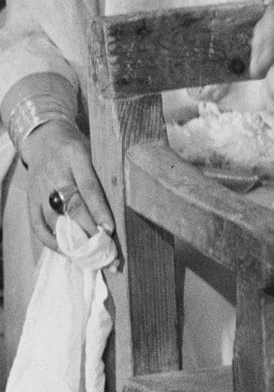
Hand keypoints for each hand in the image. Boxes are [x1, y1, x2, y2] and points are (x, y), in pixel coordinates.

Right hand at [21, 118, 113, 248]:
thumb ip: (105, 171)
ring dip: (71, 239)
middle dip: (87, 228)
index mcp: (76, 156)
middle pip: (70, 205)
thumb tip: (126, 201)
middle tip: (102, 247)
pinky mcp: (30, 199)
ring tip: (88, 253)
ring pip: (53, 218)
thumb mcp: (95, 148)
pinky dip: (51, 241)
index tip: (110, 229)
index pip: (89, 186)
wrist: (45, 138)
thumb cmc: (78, 146)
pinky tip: (67, 250)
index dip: (99, 210)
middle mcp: (55, 172)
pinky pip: (38, 225)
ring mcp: (40, 187)